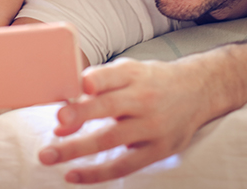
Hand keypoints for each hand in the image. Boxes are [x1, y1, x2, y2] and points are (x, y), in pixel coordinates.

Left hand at [37, 58, 210, 183]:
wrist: (198, 91)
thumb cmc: (151, 81)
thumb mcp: (129, 71)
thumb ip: (97, 86)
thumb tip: (61, 115)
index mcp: (133, 75)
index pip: (110, 76)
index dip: (94, 81)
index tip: (78, 86)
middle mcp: (143, 99)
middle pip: (108, 108)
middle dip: (80, 115)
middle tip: (57, 121)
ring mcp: (152, 126)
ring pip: (111, 139)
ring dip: (77, 149)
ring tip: (49, 155)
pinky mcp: (158, 150)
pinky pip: (123, 166)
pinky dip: (97, 173)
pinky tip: (72, 175)